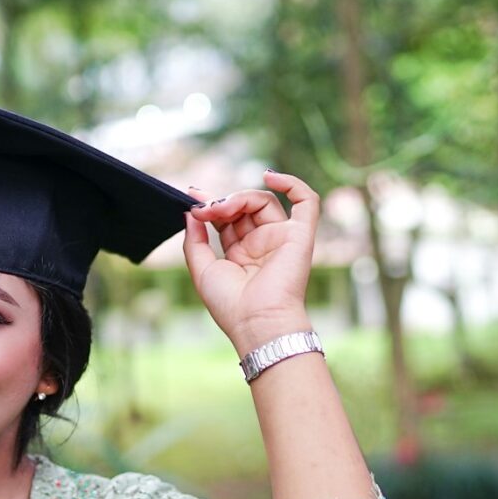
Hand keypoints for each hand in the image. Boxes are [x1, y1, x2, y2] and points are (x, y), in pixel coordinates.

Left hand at [182, 170, 318, 353]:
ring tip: (220, 208)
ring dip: (239, 197)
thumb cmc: (230, 305)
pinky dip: (292, 184)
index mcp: (241, 254)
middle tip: (204, 209)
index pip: (227, 219)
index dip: (211, 204)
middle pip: (243, 208)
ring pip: (264, 201)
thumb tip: (191, 212)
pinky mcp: (300, 235)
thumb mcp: (202, 270)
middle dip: (222, 202)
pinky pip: (306, 202)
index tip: (192, 195)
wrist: (256, 322)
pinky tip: (270, 176)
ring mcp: (281, 238)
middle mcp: (262, 244)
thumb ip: (194, 241)